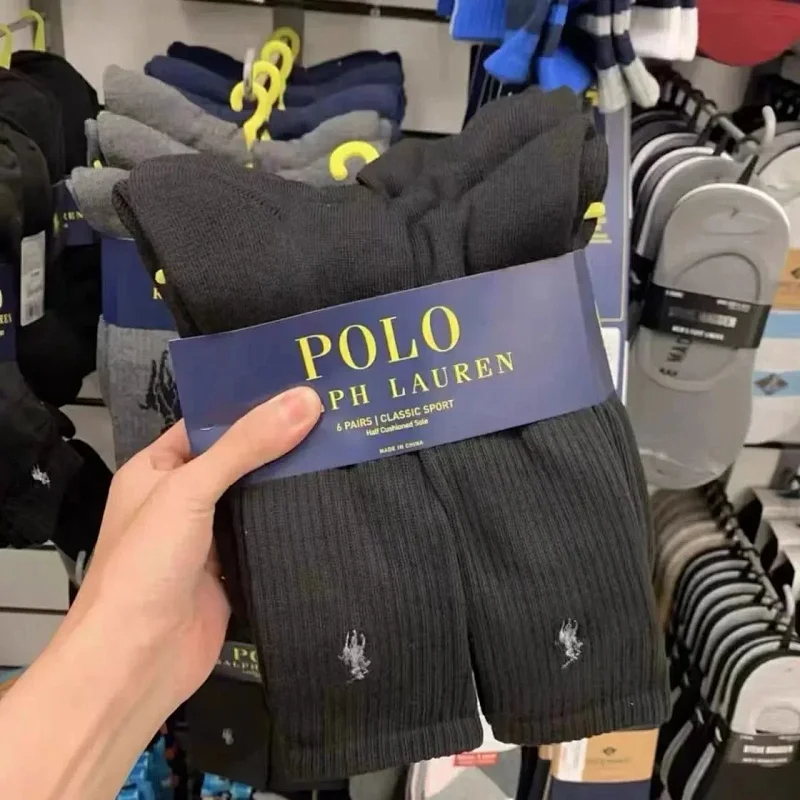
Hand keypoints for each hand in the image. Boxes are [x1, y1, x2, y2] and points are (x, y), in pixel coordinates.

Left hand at [67, 385, 321, 714]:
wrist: (137, 662)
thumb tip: (305, 399)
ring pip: (256, 497)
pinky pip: (266, 534)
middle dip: (280, 440)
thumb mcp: (190, 490)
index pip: (208, 423)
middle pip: (238, 459)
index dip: (251, 404)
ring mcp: (208, 536)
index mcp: (156, 469)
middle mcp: (181, 498)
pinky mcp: (233, 569)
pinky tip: (330, 500)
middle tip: (337, 413)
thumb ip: (246, 445)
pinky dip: (292, 521)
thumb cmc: (146, 566)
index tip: (302, 386)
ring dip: (290, 481)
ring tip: (344, 446)